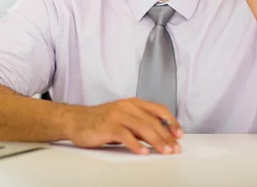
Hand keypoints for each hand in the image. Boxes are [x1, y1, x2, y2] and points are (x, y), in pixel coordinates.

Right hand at [65, 98, 182, 154]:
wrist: (76, 120)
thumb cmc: (101, 121)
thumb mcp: (124, 118)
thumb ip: (140, 123)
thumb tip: (161, 135)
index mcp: (134, 103)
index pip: (158, 110)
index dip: (171, 121)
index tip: (179, 134)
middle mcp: (127, 106)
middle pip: (152, 121)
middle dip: (166, 136)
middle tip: (175, 148)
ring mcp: (118, 115)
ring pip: (142, 127)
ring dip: (156, 141)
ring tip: (165, 151)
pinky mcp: (108, 126)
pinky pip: (126, 135)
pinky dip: (136, 145)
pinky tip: (143, 152)